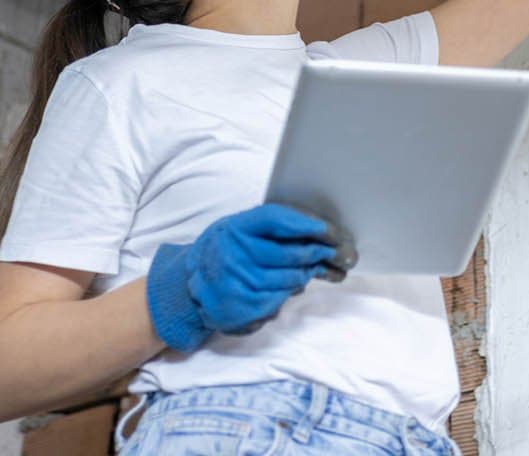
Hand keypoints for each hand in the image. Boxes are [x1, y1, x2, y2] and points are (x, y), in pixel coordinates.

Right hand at [145, 203, 357, 351]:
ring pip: (289, 280)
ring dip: (307, 275)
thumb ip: (272, 228)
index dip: (307, 225)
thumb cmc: (225, 252)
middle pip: (290, 254)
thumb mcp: (239, 230)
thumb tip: (319, 234)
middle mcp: (233, 254)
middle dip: (319, 254)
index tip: (331, 231)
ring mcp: (237, 283)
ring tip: (314, 270)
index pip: (277, 220)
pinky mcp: (242, 308)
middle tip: (339, 253)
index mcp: (234, 228)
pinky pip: (278, 300)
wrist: (189, 288)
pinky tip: (290, 288)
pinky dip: (288, 293)